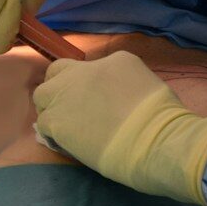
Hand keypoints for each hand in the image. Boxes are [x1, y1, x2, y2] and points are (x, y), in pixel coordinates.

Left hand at [33, 51, 206, 204]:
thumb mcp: (146, 86)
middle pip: (57, 73)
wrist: (156, 138)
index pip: (88, 66)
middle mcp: (85, 70)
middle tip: (72, 110)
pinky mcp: (56, 118)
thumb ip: (123, 85)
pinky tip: (66, 144)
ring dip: (52, 108)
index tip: (88, 97)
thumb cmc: (164, 118)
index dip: (82, 82)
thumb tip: (116, 98)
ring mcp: (66, 92)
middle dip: (60, 88)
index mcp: (114, 61)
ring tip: (67, 128)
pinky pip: (43, 123)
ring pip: (43, 96)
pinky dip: (52, 133)